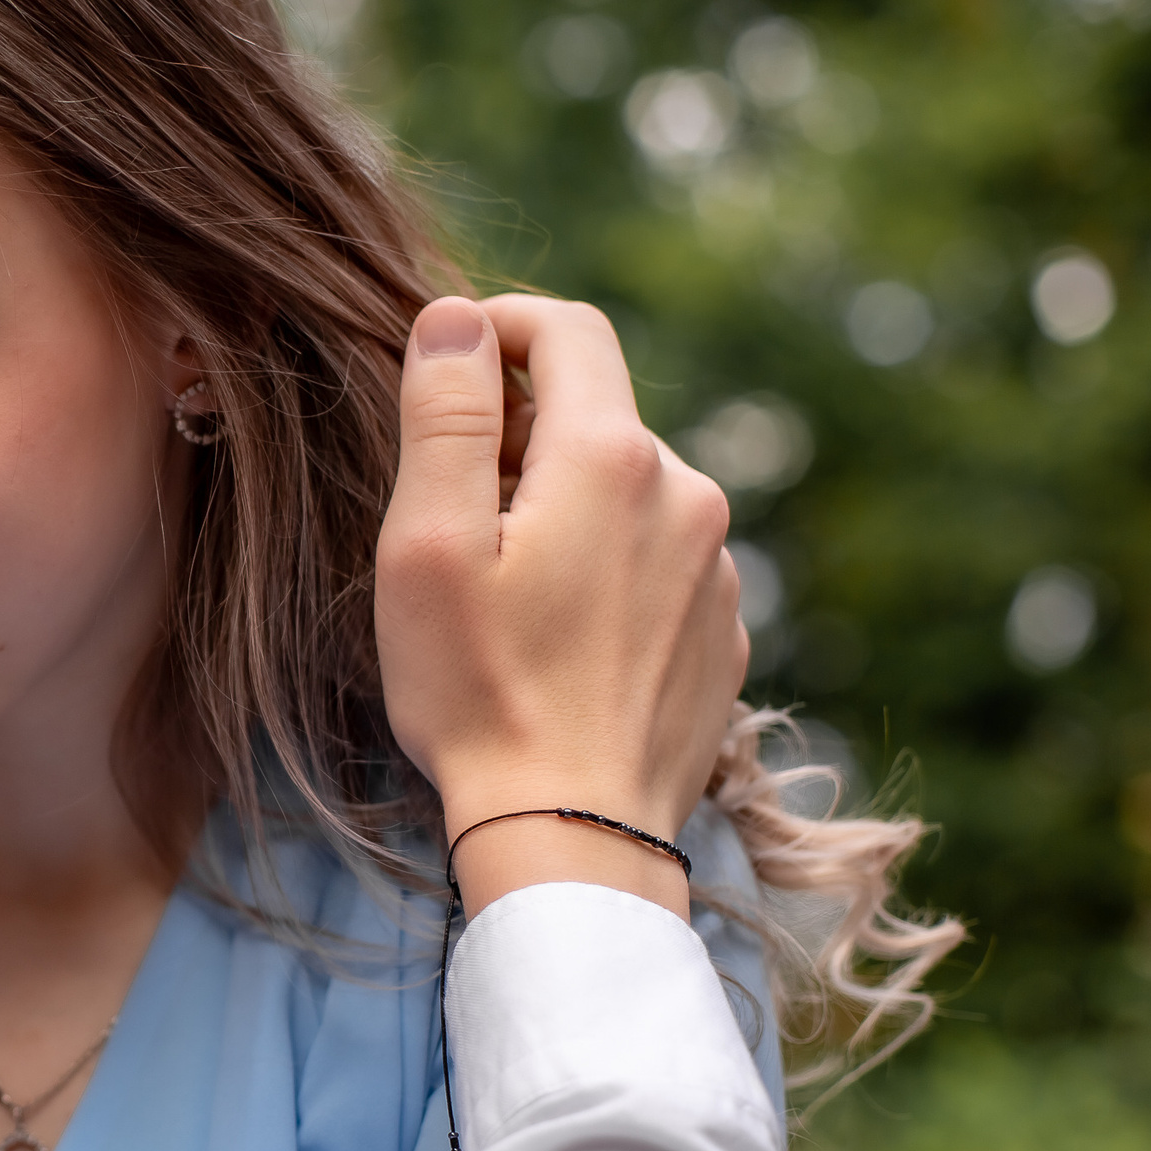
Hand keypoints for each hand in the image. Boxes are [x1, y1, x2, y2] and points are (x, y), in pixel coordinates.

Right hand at [375, 295, 746, 917]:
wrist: (573, 834)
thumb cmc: (479, 693)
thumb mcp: (427, 545)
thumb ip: (442, 415)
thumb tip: (454, 316)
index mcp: (610, 458)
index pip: (567, 329)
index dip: (497, 326)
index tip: (443, 365)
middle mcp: (686, 494)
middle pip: (596, 413)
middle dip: (519, 435)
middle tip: (447, 515)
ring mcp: (717, 568)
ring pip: (627, 490)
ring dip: (564, 508)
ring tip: (503, 595)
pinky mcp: (723, 631)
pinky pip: (657, 560)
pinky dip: (605, 568)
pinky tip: (557, 641)